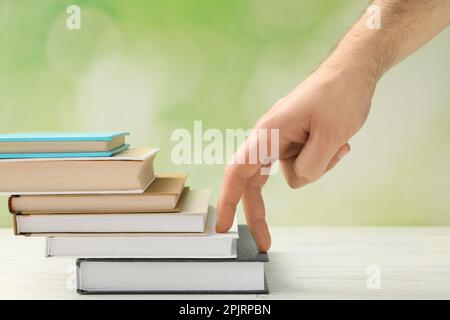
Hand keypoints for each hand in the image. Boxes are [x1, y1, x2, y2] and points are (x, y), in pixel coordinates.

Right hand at [216, 64, 375, 251]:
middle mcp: (269, 138)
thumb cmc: (339, 94)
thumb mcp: (331, 135)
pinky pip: (305, 165)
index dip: (227, 201)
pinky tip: (338, 143)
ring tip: (336, 143)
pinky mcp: (297, 142)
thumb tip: (297, 180)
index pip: (238, 171)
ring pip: (291, 174)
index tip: (222, 226)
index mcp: (268, 133)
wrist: (352, 73)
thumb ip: (310, 166)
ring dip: (316, 167)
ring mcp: (283, 140)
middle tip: (266, 242)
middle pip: (254, 182)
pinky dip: (323, 160)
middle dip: (260, 211)